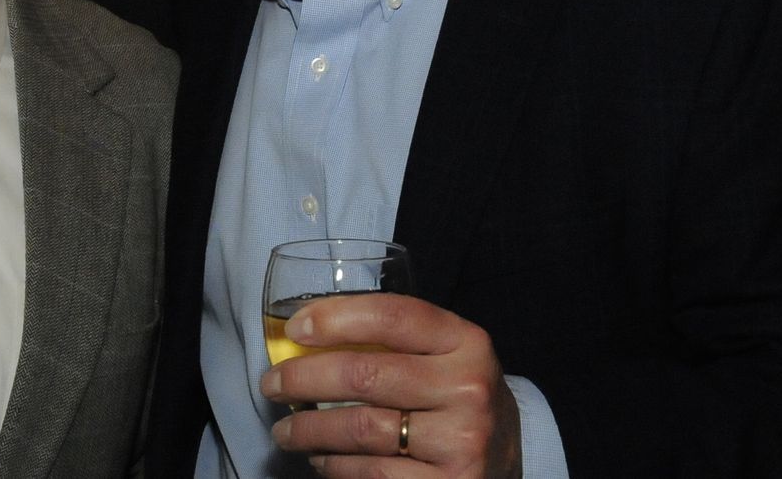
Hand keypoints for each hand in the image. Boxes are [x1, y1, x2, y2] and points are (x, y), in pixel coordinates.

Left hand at [260, 293, 521, 477]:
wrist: (509, 455)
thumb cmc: (456, 395)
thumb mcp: (445, 354)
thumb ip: (394, 341)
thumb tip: (306, 335)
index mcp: (466, 343)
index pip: (393, 317)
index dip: (337, 319)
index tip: (295, 328)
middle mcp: (468, 389)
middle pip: (366, 375)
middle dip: (304, 379)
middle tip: (272, 383)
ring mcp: (461, 443)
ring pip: (361, 431)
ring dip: (310, 430)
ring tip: (286, 428)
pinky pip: (371, 475)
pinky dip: (335, 467)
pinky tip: (320, 458)